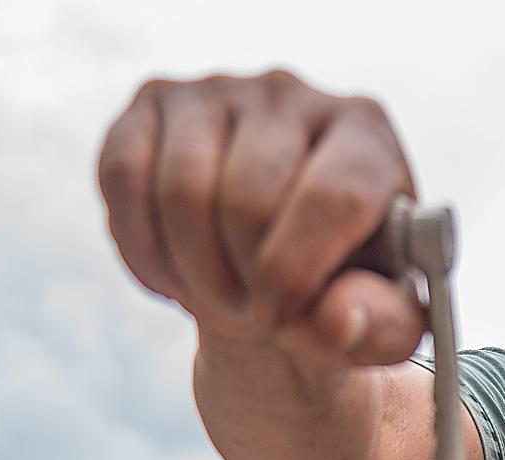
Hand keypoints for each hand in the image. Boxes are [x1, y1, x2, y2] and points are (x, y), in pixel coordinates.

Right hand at [97, 70, 422, 364]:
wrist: (277, 261)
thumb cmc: (340, 286)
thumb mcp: (381, 320)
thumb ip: (381, 326)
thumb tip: (338, 320)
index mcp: (366, 134)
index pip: (332, 197)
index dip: (296, 273)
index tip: (281, 319)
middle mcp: (293, 93)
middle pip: (247, 199)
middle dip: (241, 284)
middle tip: (253, 316)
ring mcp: (218, 88)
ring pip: (180, 192)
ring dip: (192, 274)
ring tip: (221, 300)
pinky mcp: (153, 101)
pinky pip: (123, 178)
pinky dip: (142, 249)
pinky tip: (175, 276)